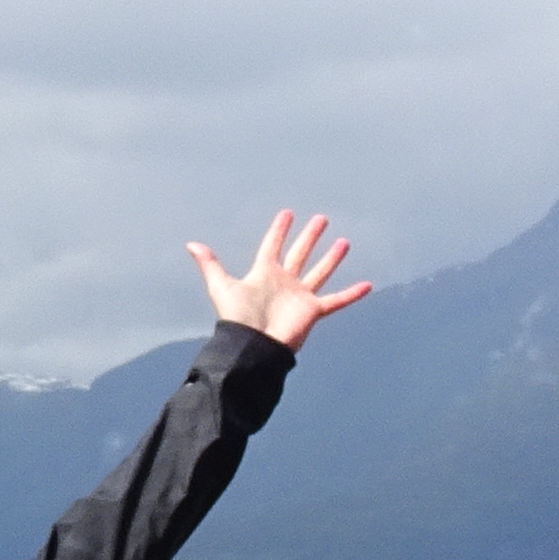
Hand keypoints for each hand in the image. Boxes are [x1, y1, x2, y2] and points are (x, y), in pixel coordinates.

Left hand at [189, 210, 372, 349]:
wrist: (253, 345)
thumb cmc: (236, 318)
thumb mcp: (221, 286)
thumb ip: (210, 264)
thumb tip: (190, 244)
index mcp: (264, 273)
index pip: (273, 245)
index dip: (279, 230)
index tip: (287, 214)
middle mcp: (284, 282)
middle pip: (300, 253)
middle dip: (309, 236)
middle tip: (321, 219)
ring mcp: (300, 296)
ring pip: (319, 271)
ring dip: (331, 258)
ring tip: (344, 242)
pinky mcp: (313, 311)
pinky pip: (336, 300)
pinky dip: (352, 294)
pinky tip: (367, 285)